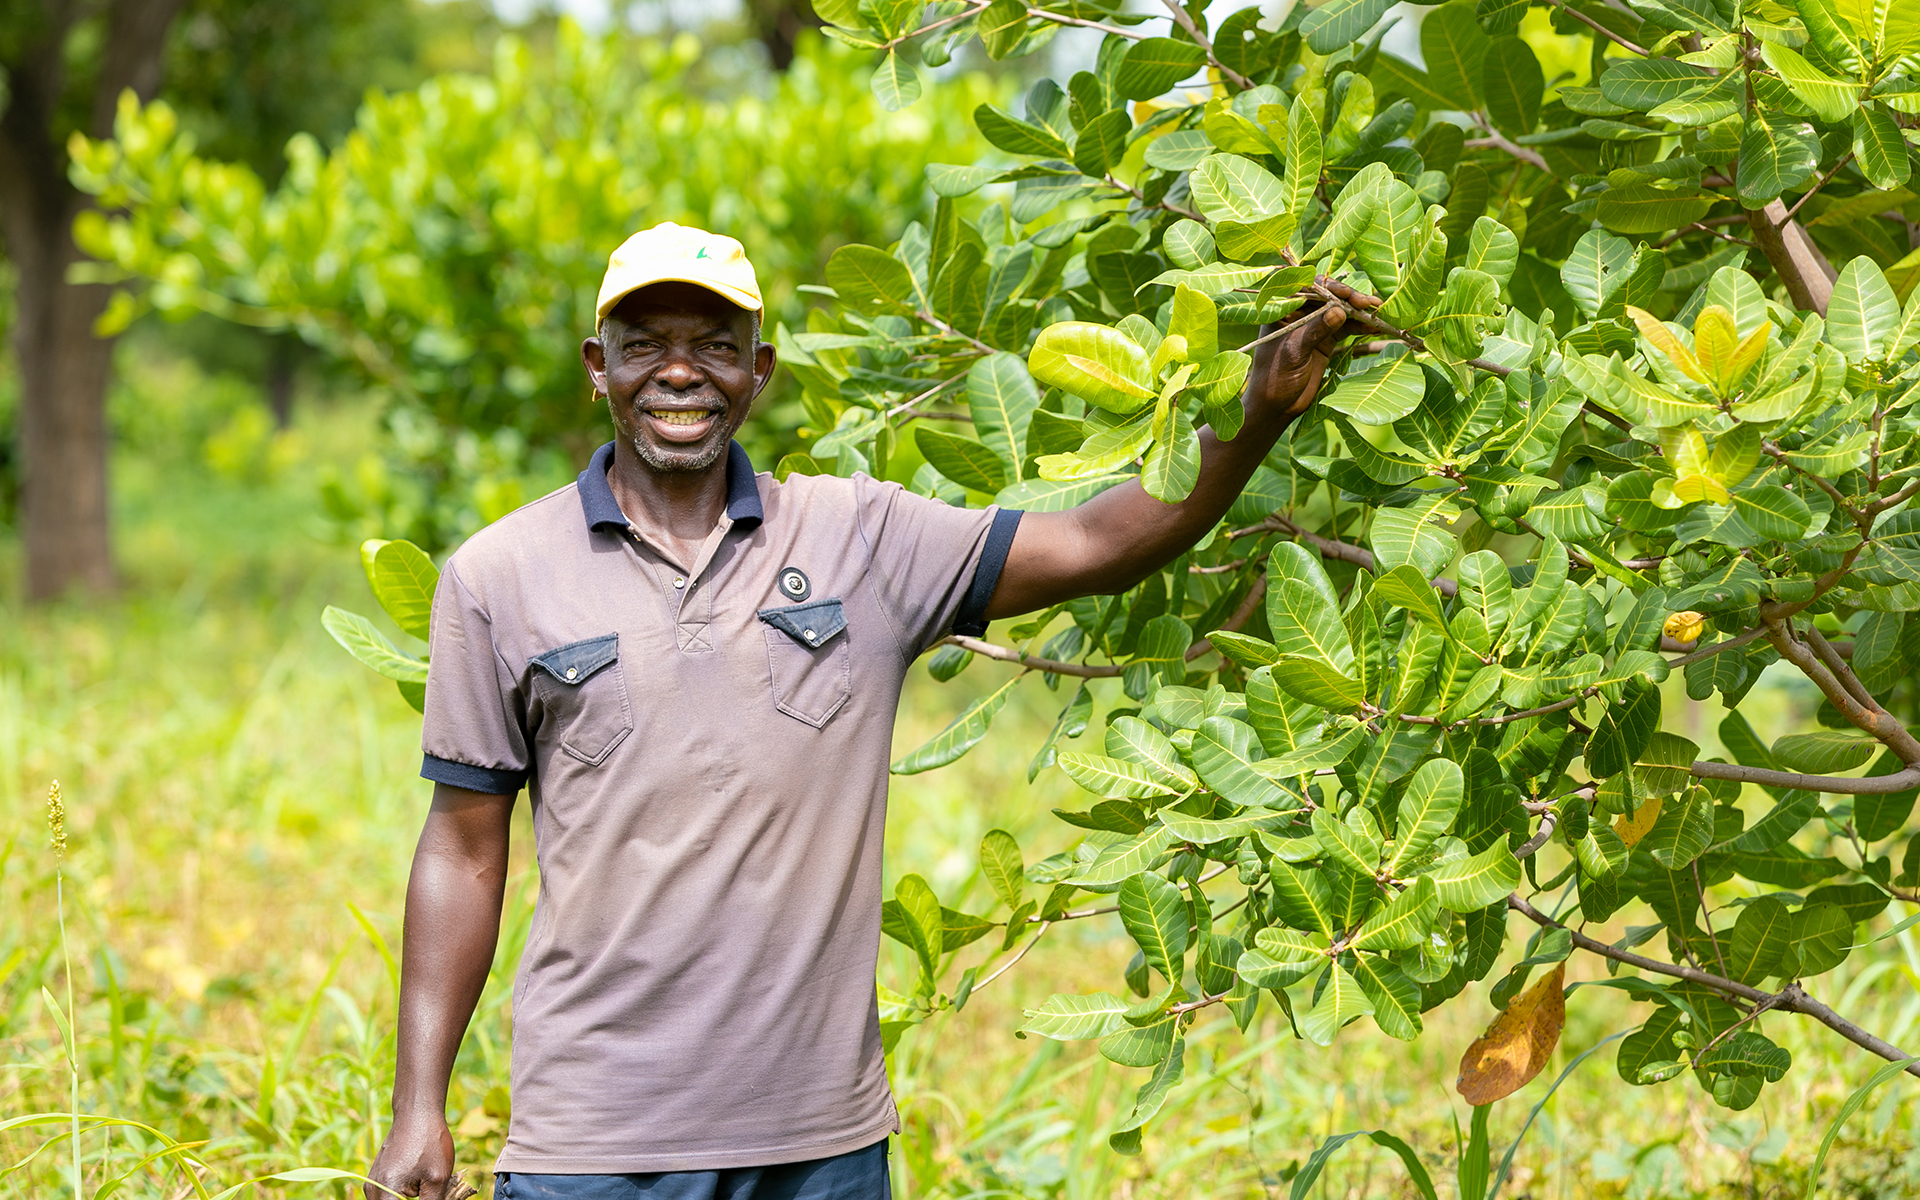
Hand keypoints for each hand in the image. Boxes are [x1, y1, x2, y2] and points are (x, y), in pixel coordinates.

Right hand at [365, 1115, 458, 1199]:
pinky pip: (389, 1197)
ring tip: (424, 1184)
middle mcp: (372, 1190)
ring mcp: (372, 1184)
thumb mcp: (438, 1179)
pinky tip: (419, 1182)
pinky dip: (403, 1196)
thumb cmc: (429, 1142)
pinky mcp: (376, 1179)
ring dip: (409, 1199)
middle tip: (426, 1188)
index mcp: (385, 1191)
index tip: (424, 1194)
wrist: (416, 1114)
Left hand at [1245, 278, 1370, 422]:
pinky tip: (1375, 325)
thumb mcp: (1294, 352)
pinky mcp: (1325, 340)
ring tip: (1378, 312)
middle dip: (1348, 298)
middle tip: (1367, 303)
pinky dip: (1360, 326)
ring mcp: (1313, 326)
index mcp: (1281, 309)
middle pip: (1327, 297)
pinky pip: (1346, 327)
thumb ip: (1316, 331)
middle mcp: (1298, 313)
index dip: (1327, 287)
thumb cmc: (1275, 377)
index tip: (1345, 293)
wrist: (1277, 406)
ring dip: (1359, 311)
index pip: (1305, 288)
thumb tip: (1339, 311)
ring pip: (1339, 311)